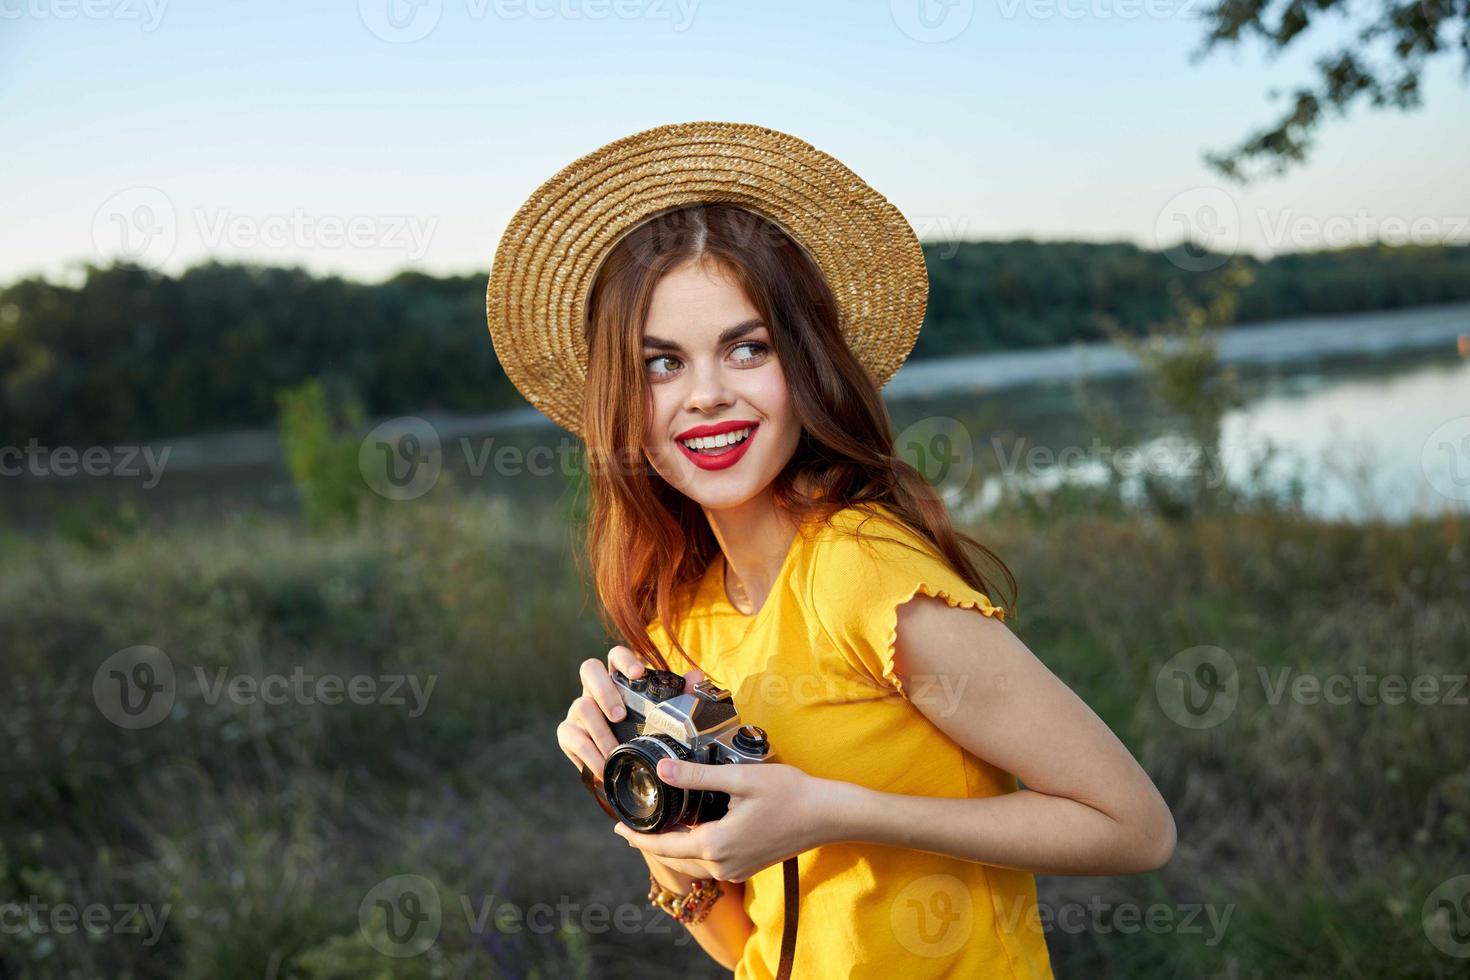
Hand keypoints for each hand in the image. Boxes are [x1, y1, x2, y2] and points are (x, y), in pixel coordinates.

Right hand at [555, 646, 705, 776]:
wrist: (624, 767)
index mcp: (618, 679)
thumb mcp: (663, 715)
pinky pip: (573, 738)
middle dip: (604, 690)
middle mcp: (595, 688)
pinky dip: (589, 754)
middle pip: (589, 669)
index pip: (616, 655)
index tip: (638, 674)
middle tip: (620, 715)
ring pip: (581, 706)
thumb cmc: (642, 733)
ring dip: (600, 731)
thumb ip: (679, 695)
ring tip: (615, 751)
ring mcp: (579, 709)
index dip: (625, 660)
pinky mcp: (568, 733)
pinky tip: (603, 765)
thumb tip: (697, 676)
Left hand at [612, 758, 824, 882]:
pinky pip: (710, 861)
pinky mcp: (747, 866)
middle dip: (651, 842)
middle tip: (630, 825)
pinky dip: (693, 848)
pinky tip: (690, 830)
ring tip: (655, 826)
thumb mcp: (738, 778)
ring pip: (692, 861)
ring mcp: (736, 869)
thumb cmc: (788, 793)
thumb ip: (697, 776)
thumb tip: (660, 770)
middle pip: (674, 857)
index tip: (616, 828)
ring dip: (672, 846)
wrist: (827, 815)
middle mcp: (722, 864)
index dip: (637, 838)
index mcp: (715, 845)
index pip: (663, 847)